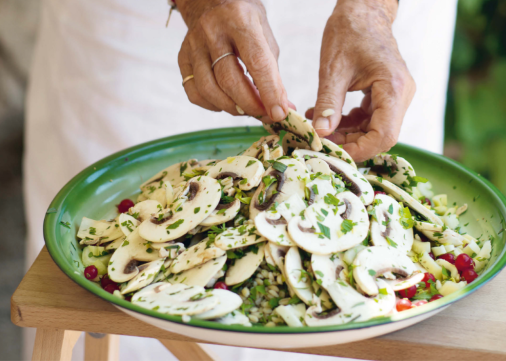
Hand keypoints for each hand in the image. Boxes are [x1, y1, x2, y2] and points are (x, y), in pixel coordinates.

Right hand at [177, 0, 289, 120]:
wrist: (211, 2)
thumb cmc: (244, 23)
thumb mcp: (264, 38)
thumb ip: (273, 74)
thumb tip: (283, 109)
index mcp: (240, 20)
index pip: (257, 62)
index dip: (269, 92)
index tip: (279, 113)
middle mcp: (212, 31)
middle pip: (229, 80)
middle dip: (250, 105)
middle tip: (264, 113)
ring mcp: (193, 45)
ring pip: (209, 90)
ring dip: (232, 108)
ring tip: (246, 109)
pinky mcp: (183, 58)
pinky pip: (194, 93)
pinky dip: (212, 105)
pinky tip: (225, 102)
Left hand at [307, 0, 415, 161]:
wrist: (363, 11)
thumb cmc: (350, 32)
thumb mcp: (333, 69)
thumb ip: (328, 103)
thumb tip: (320, 133)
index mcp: (393, 88)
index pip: (384, 135)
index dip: (359, 150)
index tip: (333, 153)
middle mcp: (400, 95)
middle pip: (380, 136)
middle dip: (349, 142)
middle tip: (320, 139)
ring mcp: (395, 96)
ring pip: (373, 129)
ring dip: (346, 133)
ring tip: (318, 124)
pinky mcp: (386, 95)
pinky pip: (370, 119)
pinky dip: (348, 122)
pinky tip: (327, 115)